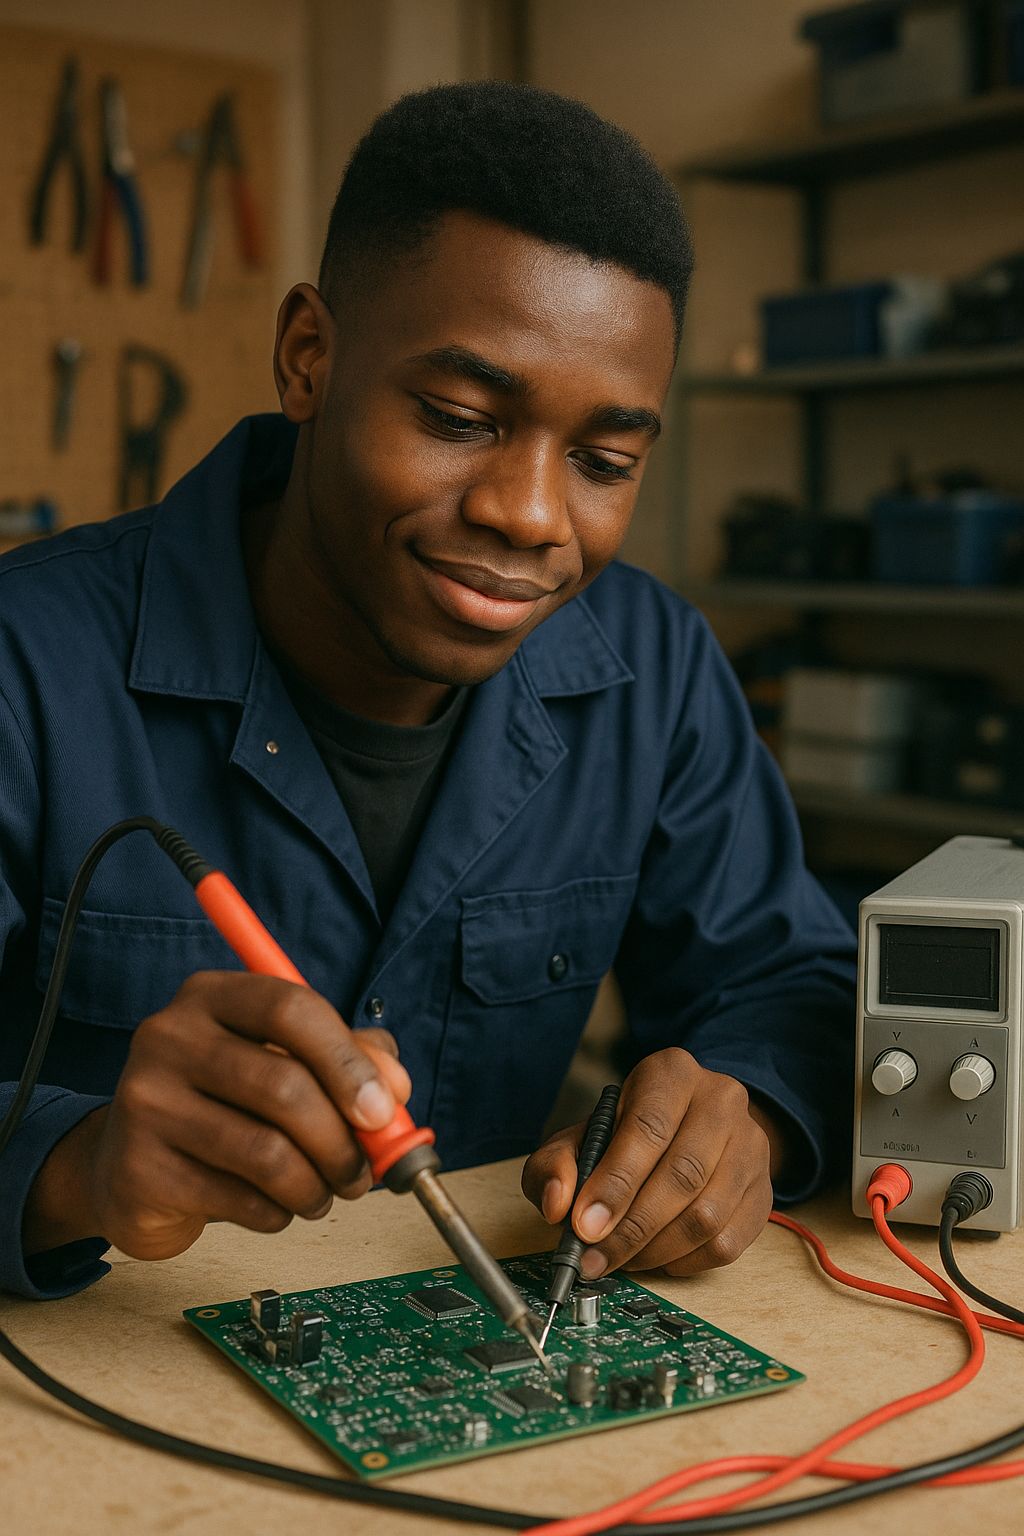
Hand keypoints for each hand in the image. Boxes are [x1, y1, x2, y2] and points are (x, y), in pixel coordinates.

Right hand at [23, 972, 409, 1261]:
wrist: (130, 1166)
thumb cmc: (224, 1106)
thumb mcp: (284, 1062)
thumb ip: (350, 1060)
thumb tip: (395, 1088)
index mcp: (210, 996)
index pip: (290, 1007)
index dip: (347, 1061)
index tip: (384, 1110)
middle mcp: (169, 1037)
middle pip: (284, 1085)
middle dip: (342, 1142)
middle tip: (363, 1173)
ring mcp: (145, 1102)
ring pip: (267, 1153)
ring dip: (315, 1187)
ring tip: (321, 1195)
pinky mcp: (139, 1170)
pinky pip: (238, 1199)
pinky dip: (277, 1213)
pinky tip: (275, 1208)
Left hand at [522, 1048, 775, 1277]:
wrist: (688, 1129)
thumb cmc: (627, 1135)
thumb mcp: (581, 1136)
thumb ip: (556, 1164)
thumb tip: (558, 1203)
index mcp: (672, 1073)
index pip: (649, 1127)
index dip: (615, 1182)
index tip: (584, 1225)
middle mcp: (720, 1100)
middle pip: (682, 1175)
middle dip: (631, 1227)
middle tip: (594, 1258)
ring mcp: (751, 1145)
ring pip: (707, 1214)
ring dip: (657, 1250)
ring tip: (621, 1260)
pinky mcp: (764, 1191)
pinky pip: (728, 1242)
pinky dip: (686, 1261)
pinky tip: (658, 1257)